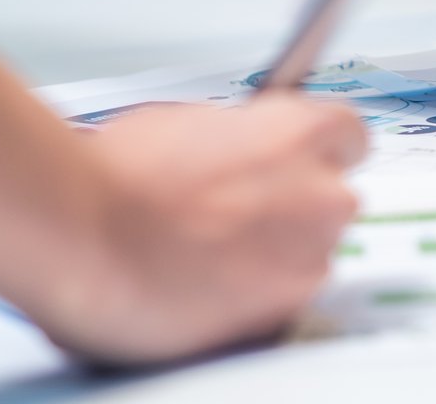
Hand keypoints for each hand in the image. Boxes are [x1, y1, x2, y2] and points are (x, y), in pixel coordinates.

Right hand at [28, 97, 364, 365]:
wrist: (85, 238)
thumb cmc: (119, 177)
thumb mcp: (185, 122)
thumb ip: (236, 135)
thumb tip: (233, 147)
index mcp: (302, 132)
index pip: (350, 135)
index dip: (314, 150)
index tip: (292, 162)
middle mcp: (321, 194)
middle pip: (330, 199)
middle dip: (290, 207)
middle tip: (230, 214)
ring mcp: (308, 258)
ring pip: (307, 255)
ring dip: (271, 256)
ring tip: (205, 255)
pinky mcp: (282, 313)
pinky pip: (279, 302)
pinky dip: (251, 298)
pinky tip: (202, 285)